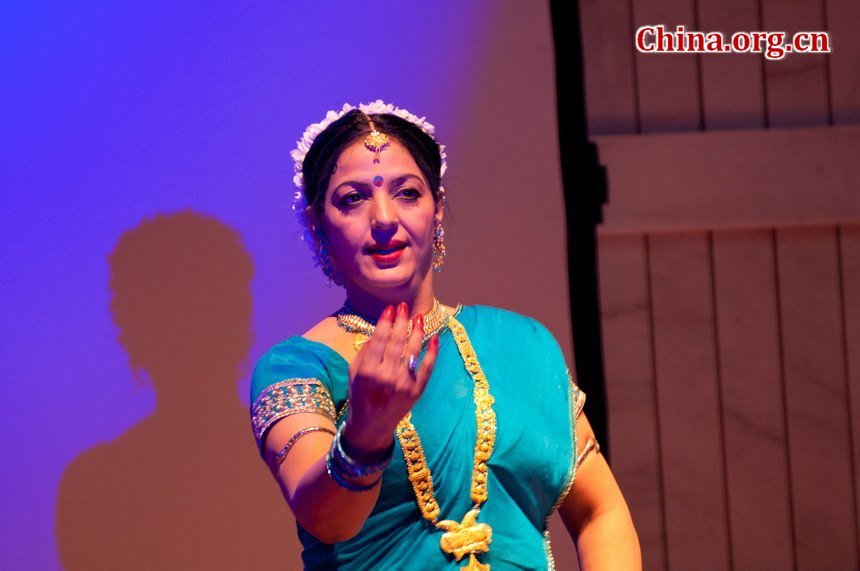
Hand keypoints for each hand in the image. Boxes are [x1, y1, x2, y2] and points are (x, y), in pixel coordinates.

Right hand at [344, 302, 438, 455]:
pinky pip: (427, 368)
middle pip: (397, 342)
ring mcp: (404, 384)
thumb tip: (379, 331)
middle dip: (401, 321)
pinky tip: (434, 338)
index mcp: (369, 371)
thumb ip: (365, 352)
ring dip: (417, 331)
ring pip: (413, 351)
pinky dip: (432, 352)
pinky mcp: (417, 391)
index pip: (379, 339)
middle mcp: (387, 376)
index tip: (390, 309)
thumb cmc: (360, 396)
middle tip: (403, 306)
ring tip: (418, 317)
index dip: (385, 322)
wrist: (371, 426)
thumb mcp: (354, 373)